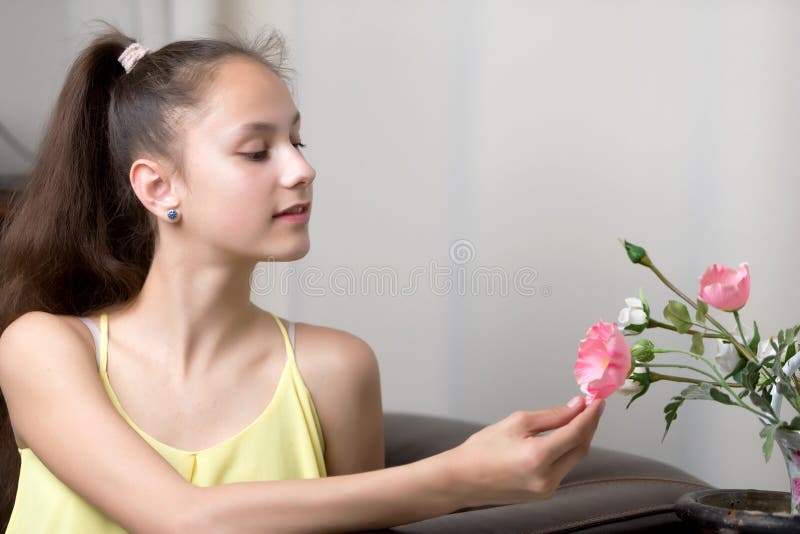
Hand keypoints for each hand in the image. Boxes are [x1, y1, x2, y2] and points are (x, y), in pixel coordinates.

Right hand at [445, 395, 604, 507]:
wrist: (462, 479)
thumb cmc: (482, 449)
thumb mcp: (516, 423)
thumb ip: (552, 416)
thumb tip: (577, 406)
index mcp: (538, 458)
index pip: (576, 432)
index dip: (591, 414)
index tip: (598, 399)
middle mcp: (547, 478)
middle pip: (581, 447)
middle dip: (588, 425)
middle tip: (590, 405)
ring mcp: (547, 489)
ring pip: (574, 458)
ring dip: (579, 437)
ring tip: (578, 416)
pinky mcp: (544, 494)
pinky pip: (563, 467)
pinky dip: (567, 450)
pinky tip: (564, 436)